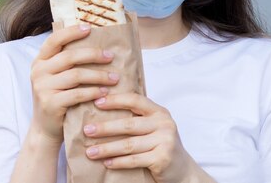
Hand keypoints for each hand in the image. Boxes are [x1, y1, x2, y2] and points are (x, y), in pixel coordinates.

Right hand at [29, 24, 119, 144]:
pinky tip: (105, 92)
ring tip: (114, 78)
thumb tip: (92, 40)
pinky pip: (77, 94)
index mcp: (40, 61)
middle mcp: (38, 72)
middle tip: (110, 56)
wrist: (45, 129)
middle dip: (93, 55)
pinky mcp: (50, 104)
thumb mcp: (55, 77)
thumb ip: (66, 62)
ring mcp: (42, 88)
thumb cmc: (56, 98)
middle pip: (69, 57)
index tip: (90, 28)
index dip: (72, 32)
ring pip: (76, 75)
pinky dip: (93, 92)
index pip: (55, 40)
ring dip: (98, 75)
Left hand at [83, 93, 214, 182]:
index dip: (115, 100)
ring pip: (129, 144)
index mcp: (159, 112)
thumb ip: (137, 117)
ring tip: (90, 151)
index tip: (96, 102)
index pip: (135, 100)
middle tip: (87, 130)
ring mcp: (165, 142)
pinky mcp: (163, 159)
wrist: (183, 170)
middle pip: (128, 124)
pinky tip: (106, 163)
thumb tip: (101, 107)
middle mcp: (164, 124)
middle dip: (105, 128)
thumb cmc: (161, 145)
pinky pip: (135, 160)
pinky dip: (118, 162)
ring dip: (107, 148)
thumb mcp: (153, 126)